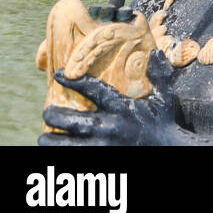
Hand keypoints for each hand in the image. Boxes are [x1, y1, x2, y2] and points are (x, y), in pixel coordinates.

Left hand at [40, 50, 179, 146]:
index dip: (73, 80)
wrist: (167, 151)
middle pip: (69, 120)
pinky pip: (68, 157)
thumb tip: (156, 52)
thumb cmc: (162, 123)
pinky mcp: (97, 161)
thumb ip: (160, 76)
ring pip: (62, 143)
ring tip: (45, 136)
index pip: (93, 89)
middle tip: (48, 112)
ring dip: (49, 139)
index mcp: (123, 107)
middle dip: (52, 115)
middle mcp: (109, 127)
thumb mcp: (164, 98)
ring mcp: (102, 146)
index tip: (58, 74)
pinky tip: (55, 150)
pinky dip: (58, 154)